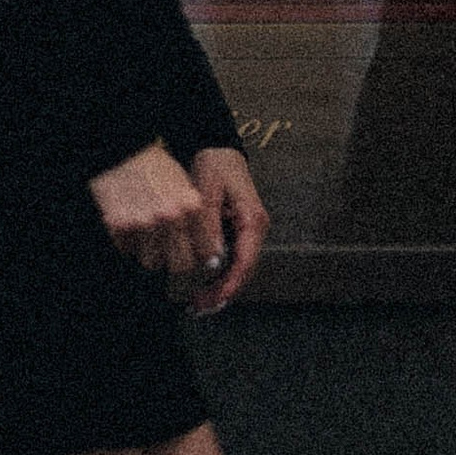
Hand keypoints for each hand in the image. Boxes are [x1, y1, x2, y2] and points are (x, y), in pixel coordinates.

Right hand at [88, 139, 216, 280]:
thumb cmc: (153, 165)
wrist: (120, 149)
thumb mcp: (183, 184)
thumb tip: (209, 251)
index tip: (197, 260)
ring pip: (151, 262)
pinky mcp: (118, 226)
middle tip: (173, 264)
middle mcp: (170, 217)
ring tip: (147, 233)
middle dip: (177, 267)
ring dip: (150, 254)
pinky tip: (130, 225)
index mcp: (191, 205)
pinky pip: (127, 251)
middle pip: (181, 266)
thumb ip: (196, 217)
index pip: (205, 252)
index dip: (201, 259)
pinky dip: (128, 244)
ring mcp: (142, 223)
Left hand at [187, 144, 268, 312]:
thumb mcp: (207, 191)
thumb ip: (210, 225)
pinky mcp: (240, 232)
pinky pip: (233, 259)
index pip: (246, 261)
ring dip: (221, 287)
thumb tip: (213, 261)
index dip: (231, 284)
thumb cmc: (215, 165)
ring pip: (239, 269)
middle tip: (199, 307)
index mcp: (253, 220)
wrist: (220, 147)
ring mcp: (250, 232)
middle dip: (224, 292)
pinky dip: (220, 275)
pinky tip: (205, 286)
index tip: (214, 300)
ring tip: (199, 303)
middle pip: (244, 271)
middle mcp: (256, 230)